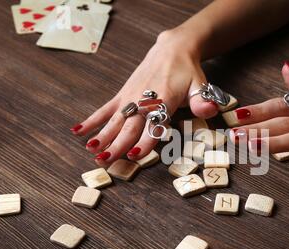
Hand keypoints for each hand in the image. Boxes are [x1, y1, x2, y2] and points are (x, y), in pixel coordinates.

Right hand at [70, 31, 218, 165]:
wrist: (172, 48)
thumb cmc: (187, 72)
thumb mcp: (200, 85)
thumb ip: (202, 100)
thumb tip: (211, 110)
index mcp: (164, 100)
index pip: (154, 125)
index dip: (145, 141)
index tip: (135, 155)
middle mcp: (143, 100)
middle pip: (130, 127)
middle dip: (117, 145)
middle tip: (106, 161)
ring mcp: (130, 97)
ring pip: (114, 121)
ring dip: (102, 136)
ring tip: (91, 151)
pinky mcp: (123, 94)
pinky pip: (105, 108)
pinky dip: (92, 119)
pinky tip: (77, 130)